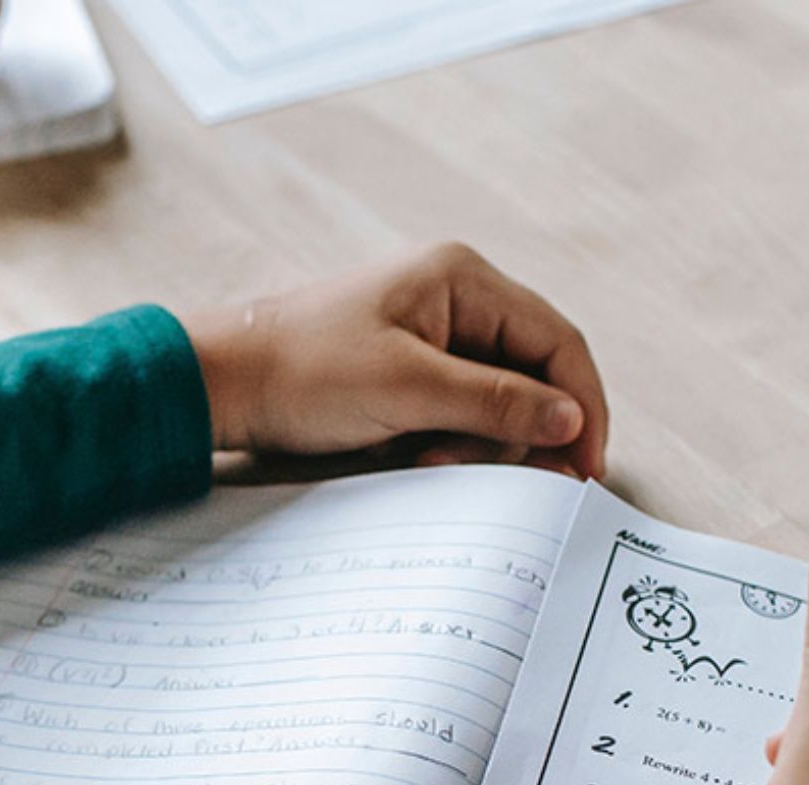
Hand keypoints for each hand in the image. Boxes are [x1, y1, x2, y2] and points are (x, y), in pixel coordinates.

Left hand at [181, 243, 608, 478]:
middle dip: (526, 429)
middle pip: (534, 372)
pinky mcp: (411, 372)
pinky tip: (424, 459)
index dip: (581, 405)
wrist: (223, 384)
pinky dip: (455, 442)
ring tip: (435, 461)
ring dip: (484, 441)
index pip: (558, 341)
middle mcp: (456, 298)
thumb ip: (496, 402)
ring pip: (499, 399)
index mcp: (463, 279)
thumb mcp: (408, 389)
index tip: (586, 465)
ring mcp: (433, 335)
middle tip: (519, 481)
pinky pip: (461, 412)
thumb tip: (570, 420)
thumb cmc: (302, 370)